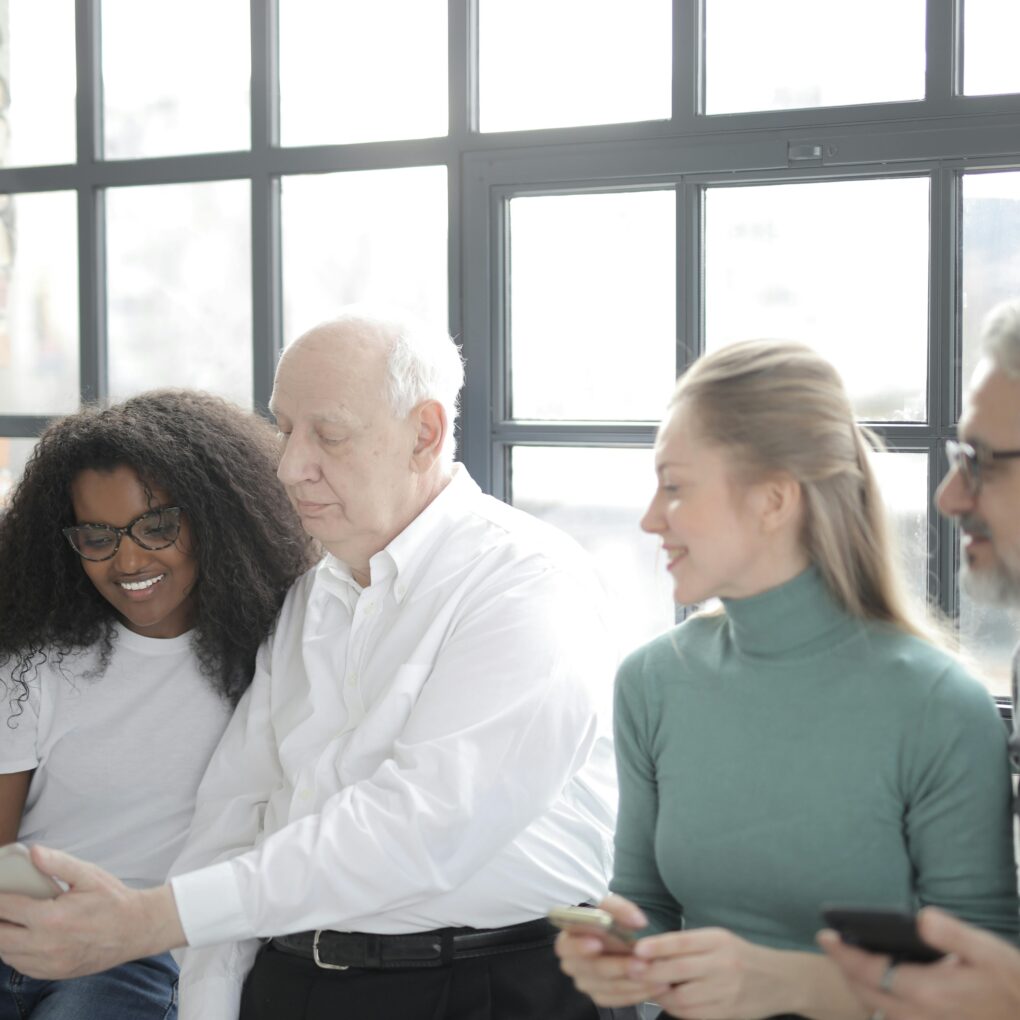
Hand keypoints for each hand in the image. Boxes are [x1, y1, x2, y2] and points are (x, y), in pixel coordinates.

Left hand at [0, 845, 184, 978]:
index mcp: (51, 918)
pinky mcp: (52, 973)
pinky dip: (16, 952)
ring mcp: (48, 963)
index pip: (6, 908)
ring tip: (15, 919)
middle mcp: (45, 945)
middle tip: (5, 905)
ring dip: (5, 936)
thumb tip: (32, 852)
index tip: (0, 889)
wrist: (136, 929)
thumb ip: (58, 863)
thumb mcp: (89, 875)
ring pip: (6, 953)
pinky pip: (20, 966)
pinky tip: (26, 936)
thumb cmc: (113, 900)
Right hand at [555, 894, 670, 1007]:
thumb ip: (620, 909)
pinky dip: (637, 994)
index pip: (566, 946)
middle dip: (619, 966)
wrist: (615, 938)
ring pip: (609, 986)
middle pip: (594, 968)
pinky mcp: (599, 996)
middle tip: (642, 963)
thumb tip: (637, 921)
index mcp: (567, 939)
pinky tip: (654, 986)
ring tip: (657, 975)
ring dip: (634, 982)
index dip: (579, 946)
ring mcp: (585, 983)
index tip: (597, 944)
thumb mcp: (609, 906)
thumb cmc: (607, 919)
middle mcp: (572, 964)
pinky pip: (618, 1000)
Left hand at [632, 927, 803, 1018]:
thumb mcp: (718, 940)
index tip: (637, 950)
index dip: (658, 946)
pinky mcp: (727, 1013)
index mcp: (718, 941)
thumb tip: (649, 952)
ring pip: (682, 998)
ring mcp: (726, 992)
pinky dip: (675, 1009)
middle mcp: (723, 965)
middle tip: (632, 970)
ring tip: (648, 987)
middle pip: (678, 971)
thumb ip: (688, 945)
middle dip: (651, 972)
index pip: (683, 941)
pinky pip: (693, 1015)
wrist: (780, 980)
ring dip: (660, 994)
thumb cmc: (740, 955)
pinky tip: (668, 1001)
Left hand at [818, 907, 1019, 1019]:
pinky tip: (884, 985)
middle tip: (833, 946)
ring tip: (852, 962)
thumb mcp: (988, 952)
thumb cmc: (1013, 985)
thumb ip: (952, 934)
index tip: (825, 936)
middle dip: (845, 970)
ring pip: (878, 1010)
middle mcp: (921, 1015)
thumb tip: (921, 918)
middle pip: (866, 994)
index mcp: (929, 990)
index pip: (871, 971)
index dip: (843, 954)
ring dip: (860, 987)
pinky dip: (881, 1002)